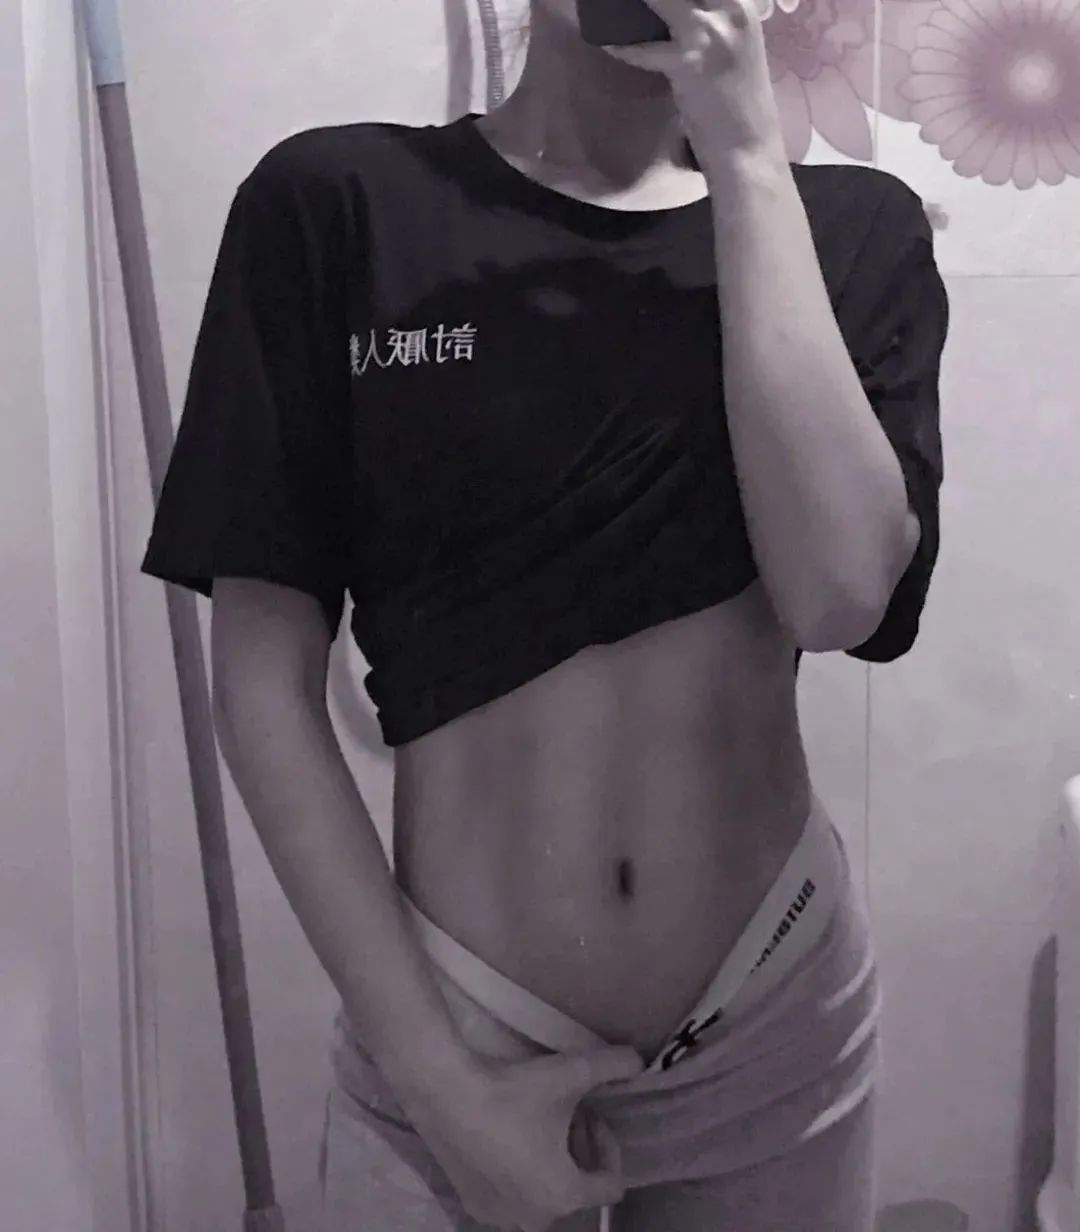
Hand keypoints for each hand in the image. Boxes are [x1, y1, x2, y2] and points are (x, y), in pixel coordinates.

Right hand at [393, 1044, 643, 1231]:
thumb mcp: (572, 1072)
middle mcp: (535, 1217)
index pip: (611, 1184)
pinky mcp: (472, 1204)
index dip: (609, 1146)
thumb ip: (614, 1066)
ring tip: (538, 1121)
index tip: (593, 1113)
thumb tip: (639, 1060)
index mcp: (564, 1196)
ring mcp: (499, 1216)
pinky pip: (511, 1194)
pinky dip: (518, 1171)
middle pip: (576, 1188)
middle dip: (579, 1150)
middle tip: (568, 1111)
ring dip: (550, 1161)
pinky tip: (507, 1135)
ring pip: (543, 1192)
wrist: (445, 1094)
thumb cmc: (514, 1092)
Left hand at [600, 0, 786, 164]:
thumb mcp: (733, 45)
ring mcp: (710, 34)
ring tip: (612, 6)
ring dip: (637, 2)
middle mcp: (731, 9)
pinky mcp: (688, 63)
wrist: (748, 144)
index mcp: (742, 3)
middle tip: (631, 2)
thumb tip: (675, 10)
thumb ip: (711, 19)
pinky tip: (609, 44)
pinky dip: (624, 48)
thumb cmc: (738, 98)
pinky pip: (644, 50)